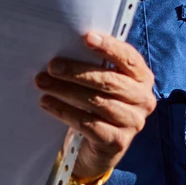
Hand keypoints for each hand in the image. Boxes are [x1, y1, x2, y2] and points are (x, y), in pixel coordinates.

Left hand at [36, 31, 156, 179]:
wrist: (101, 147)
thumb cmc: (99, 105)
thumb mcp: (103, 84)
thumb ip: (96, 66)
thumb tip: (66, 45)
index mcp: (142, 78)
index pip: (129, 58)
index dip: (108, 47)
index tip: (86, 37)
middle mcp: (143, 100)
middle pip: (109, 81)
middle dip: (77, 72)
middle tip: (52, 66)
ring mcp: (132, 122)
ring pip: (96, 102)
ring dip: (65, 91)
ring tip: (42, 82)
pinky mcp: (117, 142)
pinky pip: (87, 124)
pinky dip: (64, 111)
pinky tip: (47, 103)